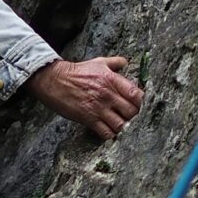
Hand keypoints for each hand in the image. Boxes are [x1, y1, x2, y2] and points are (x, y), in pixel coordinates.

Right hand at [24, 56, 144, 138]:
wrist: (54, 80)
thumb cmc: (77, 72)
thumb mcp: (98, 62)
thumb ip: (115, 62)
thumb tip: (126, 62)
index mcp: (113, 80)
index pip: (137, 94)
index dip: (142, 102)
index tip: (140, 105)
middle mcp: (108, 95)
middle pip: (132, 112)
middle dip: (134, 116)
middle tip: (131, 117)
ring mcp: (99, 108)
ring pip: (121, 124)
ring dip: (123, 127)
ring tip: (121, 125)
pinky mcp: (88, 119)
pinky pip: (106, 133)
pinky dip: (111, 134)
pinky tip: (110, 131)